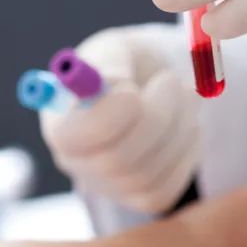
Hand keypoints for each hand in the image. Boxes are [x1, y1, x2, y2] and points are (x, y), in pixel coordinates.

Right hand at [40, 24, 201, 214]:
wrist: (149, 83)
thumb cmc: (126, 63)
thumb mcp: (115, 49)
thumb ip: (110, 63)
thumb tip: (114, 85)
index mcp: (60, 122)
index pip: (71, 138)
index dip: (106, 118)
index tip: (132, 90)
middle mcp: (75, 161)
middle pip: (116, 160)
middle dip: (156, 117)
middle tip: (172, 81)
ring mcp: (107, 185)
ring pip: (148, 174)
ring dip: (179, 127)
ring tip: (186, 94)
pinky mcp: (139, 198)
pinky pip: (167, 187)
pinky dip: (186, 152)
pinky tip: (186, 126)